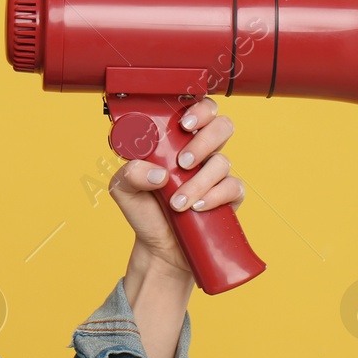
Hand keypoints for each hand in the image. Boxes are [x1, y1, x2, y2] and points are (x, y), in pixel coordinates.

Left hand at [108, 96, 246, 280]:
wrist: (160, 248)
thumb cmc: (144, 211)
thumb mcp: (123, 189)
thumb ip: (130, 173)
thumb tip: (159, 174)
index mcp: (178, 141)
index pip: (199, 111)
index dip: (199, 109)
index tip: (184, 124)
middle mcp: (202, 152)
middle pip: (221, 126)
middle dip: (204, 141)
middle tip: (182, 162)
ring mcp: (217, 174)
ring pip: (223, 161)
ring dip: (199, 181)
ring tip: (177, 202)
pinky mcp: (230, 196)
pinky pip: (234, 187)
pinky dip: (214, 197)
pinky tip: (196, 207)